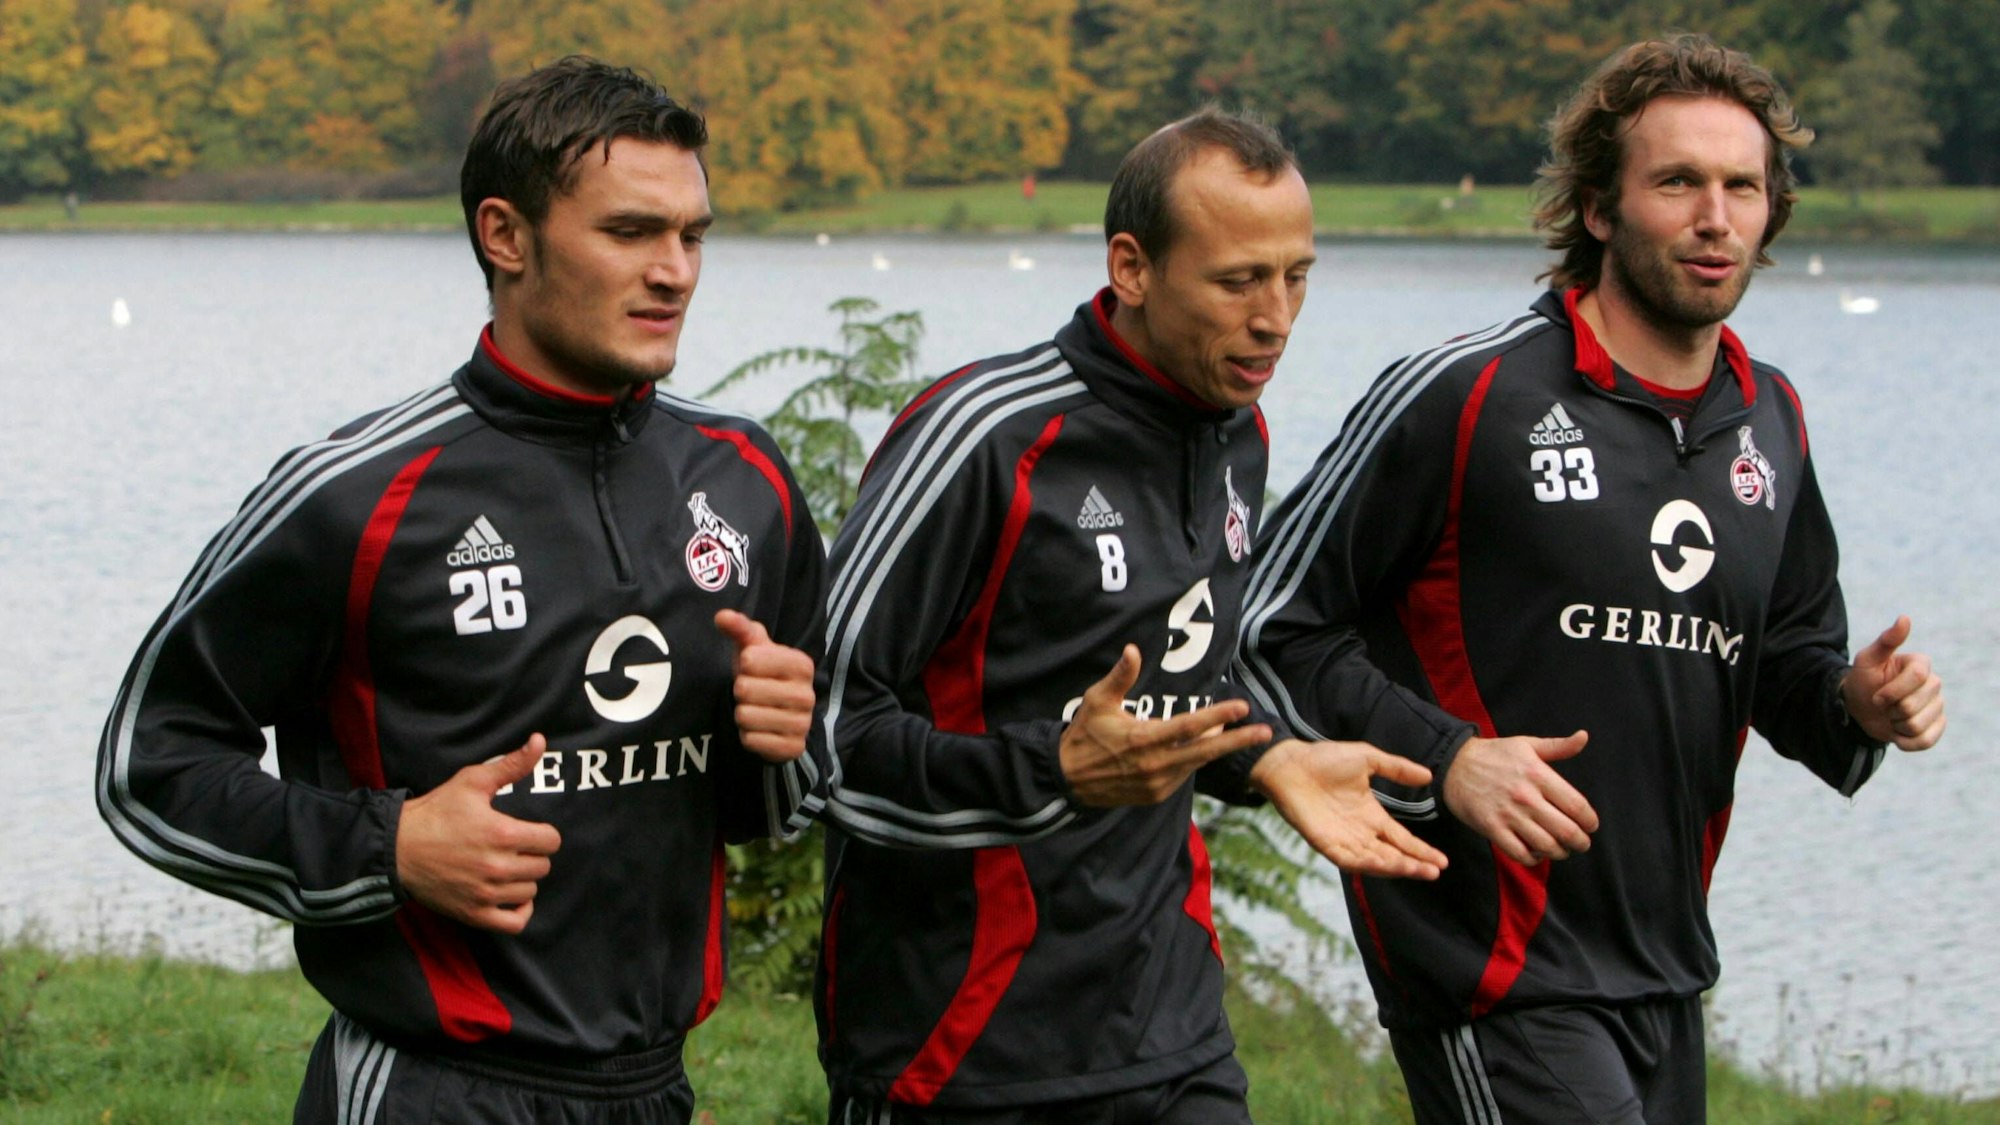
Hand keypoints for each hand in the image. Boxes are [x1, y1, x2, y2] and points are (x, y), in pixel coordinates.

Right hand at [396, 734, 562, 933]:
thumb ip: (511, 764)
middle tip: (513, 847)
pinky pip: (515, 923)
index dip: (543, 833)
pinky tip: (511, 895)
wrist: (397, 847)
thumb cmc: (436, 812)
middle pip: (543, 866)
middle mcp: (497, 867)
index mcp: (502, 834)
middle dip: (532, 855)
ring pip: (530, 891)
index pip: (551, 841)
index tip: (528, 831)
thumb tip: (540, 741)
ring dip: (523, 879)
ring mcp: (485, 894)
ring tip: (506, 866)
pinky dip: (520, 911)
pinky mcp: (473, 914)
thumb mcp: (472, 781)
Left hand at [716, 609, 815, 762]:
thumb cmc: (763, 675)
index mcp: (801, 664)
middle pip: (744, 689)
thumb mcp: (753, 649)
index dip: (743, 664)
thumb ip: (740, 628)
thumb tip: (722, 616)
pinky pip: (751, 740)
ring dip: (742, 714)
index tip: (753, 669)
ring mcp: (803, 723)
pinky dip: (748, 736)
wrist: (778, 714)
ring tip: (755, 710)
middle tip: (752, 693)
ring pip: (745, 716)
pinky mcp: (794, 747)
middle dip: (740, 692)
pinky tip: (759, 729)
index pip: (750, 660)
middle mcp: (807, 694)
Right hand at [1059, 645, 1269, 806]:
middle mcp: (1156, 765)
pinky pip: (1183, 775)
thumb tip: (1133, 650)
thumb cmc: (1084, 734)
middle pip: (1206, 751)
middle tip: (1265, 731)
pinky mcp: (1156, 795)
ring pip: (1197, 763)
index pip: (1189, 726)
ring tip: (1237, 734)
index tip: (1241, 707)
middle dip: (1238, 741)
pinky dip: (1194, 761)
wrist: (1068, 779)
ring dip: (1217, 748)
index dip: (1218, 716)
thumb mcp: (1097, 701)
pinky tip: (1200, 748)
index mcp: (1144, 739)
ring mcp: (1158, 783)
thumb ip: (1120, 677)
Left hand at [1250, 739, 1447, 879]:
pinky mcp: (1324, 842)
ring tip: (1418, 869)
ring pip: (1374, 860)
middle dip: (1414, 863)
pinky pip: (1348, 859)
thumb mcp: (1368, 759)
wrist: (1290, 762)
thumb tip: (1428, 775)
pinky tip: (1385, 866)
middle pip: (1392, 854)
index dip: (1420, 850)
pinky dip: (1366, 864)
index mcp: (1370, 815)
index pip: (1400, 839)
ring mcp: (1342, 839)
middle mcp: (1359, 831)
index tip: (1442, 862)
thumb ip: (1397, 769)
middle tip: (1435, 871)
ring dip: (1396, 867)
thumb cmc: (1324, 759)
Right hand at [1441, 731, 1595, 866]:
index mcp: (1538, 774)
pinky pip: (1520, 853)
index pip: (1577, 805)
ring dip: (1560, 853)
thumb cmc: (1494, 754)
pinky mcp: (1491, 828)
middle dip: (1580, 842)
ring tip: (1562, 850)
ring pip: (1546, 845)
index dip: (1590, 821)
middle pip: (1566, 830)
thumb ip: (1558, 746)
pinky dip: (1534, 858)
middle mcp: (1526, 796)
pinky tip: (1537, 852)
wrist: (1454, 764)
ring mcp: (1508, 814)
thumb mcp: (1527, 745)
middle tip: (1581, 843)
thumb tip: (1584, 737)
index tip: (1591, 826)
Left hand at [1842, 616, 1944, 750]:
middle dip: (1890, 709)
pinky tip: (1897, 733)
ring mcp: (1938, 706)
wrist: (1861, 708)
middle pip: (1914, 705)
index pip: (1918, 677)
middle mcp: (1934, 684)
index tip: (1876, 696)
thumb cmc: (1863, 681)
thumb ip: (1886, 641)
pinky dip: (1905, 742)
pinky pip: (1925, 741)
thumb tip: (1904, 618)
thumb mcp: (1867, 660)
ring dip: (1895, 726)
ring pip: (1917, 726)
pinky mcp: (1937, 726)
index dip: (1892, 690)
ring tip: (1890, 717)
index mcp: (1921, 664)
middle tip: (1882, 705)